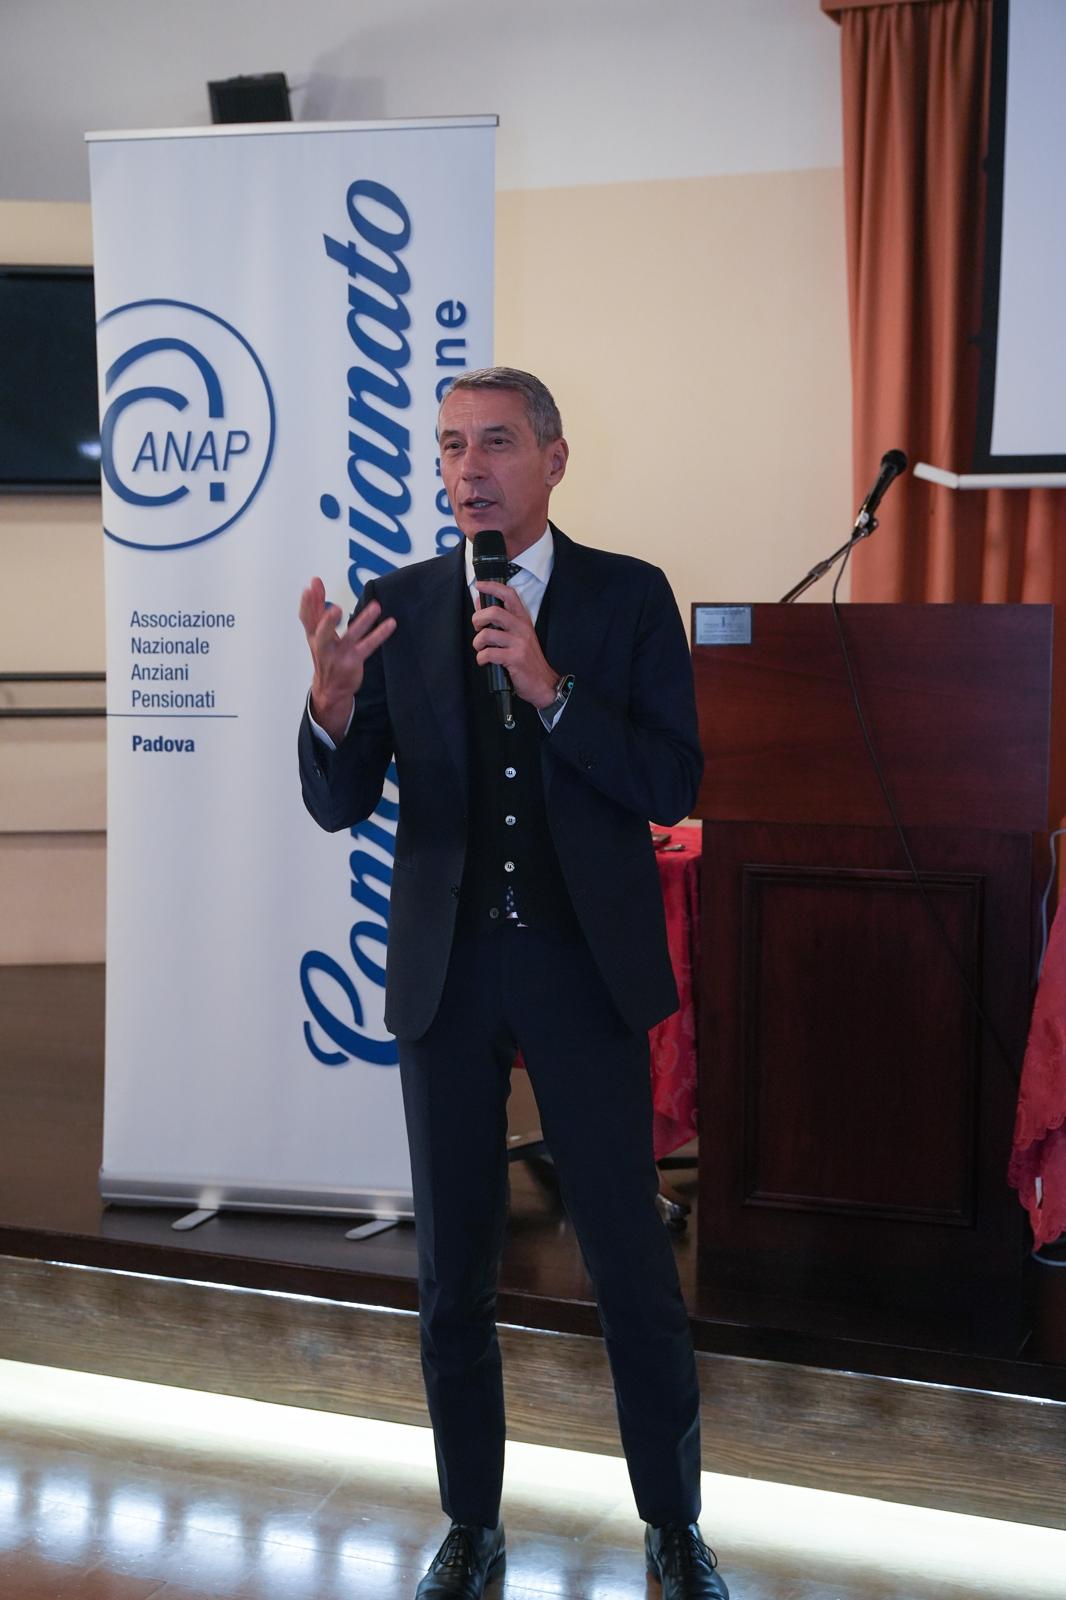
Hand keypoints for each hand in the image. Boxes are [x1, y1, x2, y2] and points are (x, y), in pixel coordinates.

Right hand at [299, 576, 395, 741]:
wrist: (330, 689)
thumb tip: (313, 584)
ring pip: (351, 637)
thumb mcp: (316, 633)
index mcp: (313, 635)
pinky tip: (390, 624)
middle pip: (322, 633)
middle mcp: (324, 645)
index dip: (308, 603)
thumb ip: (317, 609)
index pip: (308, 618)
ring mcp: (339, 654)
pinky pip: (368, 646)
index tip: (312, 585)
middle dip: (327, 621)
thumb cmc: (325, 655)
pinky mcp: (353, 661)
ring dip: (363, 622)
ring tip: (376, 607)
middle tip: (334, 608)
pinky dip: (380, 634)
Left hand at [472, 581, 557, 708]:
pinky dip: (482, 658)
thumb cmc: (527, 659)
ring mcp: (519, 643)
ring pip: (488, 634)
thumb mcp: (517, 635)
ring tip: (481, 648)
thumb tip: (481, 603)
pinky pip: (489, 654)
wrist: (543, 683)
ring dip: (477, 642)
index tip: (480, 584)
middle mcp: (522, 628)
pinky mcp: (515, 658)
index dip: (493, 586)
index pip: (509, 595)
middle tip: (478, 628)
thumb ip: (500, 620)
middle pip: (494, 612)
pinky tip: (485, 661)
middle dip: (478, 619)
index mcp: (523, 620)